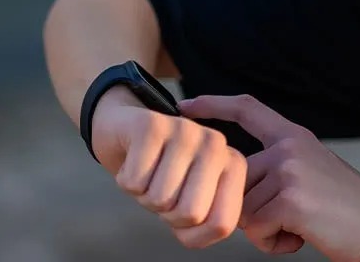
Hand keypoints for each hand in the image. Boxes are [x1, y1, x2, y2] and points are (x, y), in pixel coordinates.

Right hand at [89, 86, 248, 248]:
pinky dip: (126, 182)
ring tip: (149, 175)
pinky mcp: (152, 126)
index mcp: (234, 166)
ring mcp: (186, 131)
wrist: (127, 134)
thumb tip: (201, 223)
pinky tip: (134, 162)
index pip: (222, 224)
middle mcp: (216, 144)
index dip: (193, 232)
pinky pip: (134, 182)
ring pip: (160, 199)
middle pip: (191, 213)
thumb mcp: (192, 206)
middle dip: (167, 214)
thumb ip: (208, 226)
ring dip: (144, 196)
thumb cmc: (163, 176)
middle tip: (163, 191)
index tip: (184, 210)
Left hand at [179, 94, 359, 261]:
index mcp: (295, 136)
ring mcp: (289, 170)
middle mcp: (289, 147)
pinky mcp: (290, 199)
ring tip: (302, 227)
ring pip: (242, 209)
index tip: (186, 106)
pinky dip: (274, 244)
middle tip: (290, 219)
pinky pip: (256, 230)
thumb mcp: (312, 173)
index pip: (247, 109)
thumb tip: (234, 189)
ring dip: (266, 230)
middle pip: (235, 179)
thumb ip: (276, 170)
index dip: (213, 105)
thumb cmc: (347, 210)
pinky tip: (302, 237)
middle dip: (252, 209)